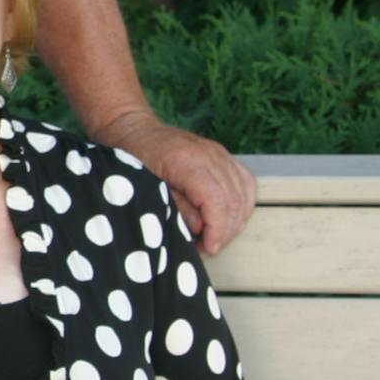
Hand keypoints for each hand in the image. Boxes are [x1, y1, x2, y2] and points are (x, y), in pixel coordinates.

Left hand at [94, 112, 256, 255]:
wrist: (136, 130)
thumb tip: (199, 229)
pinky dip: (241, 206)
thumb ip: (174, 208)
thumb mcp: (146, 187)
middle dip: (224, 232)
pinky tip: (228, 221)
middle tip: (206, 249)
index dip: (217, 230)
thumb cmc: (134, 159)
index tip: (208, 249)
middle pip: (233, 201)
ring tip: (214, 238)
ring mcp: (220, 154)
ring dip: (233, 222)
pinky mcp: (224, 156)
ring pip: (243, 195)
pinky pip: (245, 184)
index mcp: (189, 162)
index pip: (217, 201)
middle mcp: (211, 155)